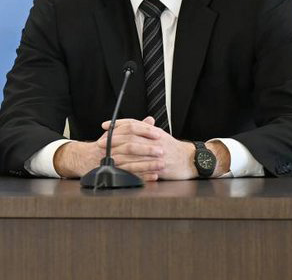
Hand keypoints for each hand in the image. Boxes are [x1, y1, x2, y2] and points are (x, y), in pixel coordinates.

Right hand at [53, 118, 165, 179]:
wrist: (85, 158)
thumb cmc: (104, 144)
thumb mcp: (116, 132)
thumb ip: (134, 126)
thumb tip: (150, 120)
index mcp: (113, 134)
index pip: (130, 129)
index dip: (144, 131)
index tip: (157, 134)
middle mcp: (111, 146)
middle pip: (130, 145)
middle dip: (147, 148)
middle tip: (162, 150)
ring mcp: (112, 160)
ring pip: (131, 162)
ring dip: (148, 164)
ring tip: (161, 164)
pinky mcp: (114, 173)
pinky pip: (130, 175)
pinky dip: (143, 176)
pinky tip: (154, 175)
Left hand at [98, 118, 231, 179]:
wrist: (191, 160)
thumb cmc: (173, 149)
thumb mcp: (159, 135)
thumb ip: (145, 130)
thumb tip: (129, 126)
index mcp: (153, 132)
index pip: (132, 124)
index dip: (117, 124)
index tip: (105, 126)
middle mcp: (154, 140)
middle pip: (130, 136)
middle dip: (113, 139)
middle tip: (100, 142)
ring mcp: (157, 153)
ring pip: (134, 152)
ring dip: (118, 153)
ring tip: (105, 155)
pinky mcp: (159, 167)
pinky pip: (142, 167)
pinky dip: (129, 167)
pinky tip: (119, 168)